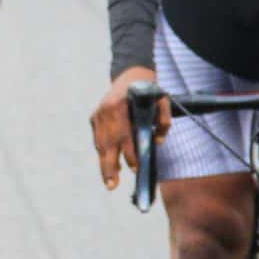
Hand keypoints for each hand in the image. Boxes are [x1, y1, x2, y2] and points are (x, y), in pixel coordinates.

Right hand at [91, 67, 165, 189]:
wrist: (130, 73)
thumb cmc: (148, 90)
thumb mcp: (163, 100)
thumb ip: (164, 120)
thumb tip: (157, 141)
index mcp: (120, 105)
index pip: (123, 135)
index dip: (129, 153)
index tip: (135, 168)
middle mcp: (105, 110)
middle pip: (107, 144)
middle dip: (109, 167)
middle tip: (112, 186)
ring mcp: (98, 113)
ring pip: (100, 144)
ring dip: (105, 164)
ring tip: (110, 182)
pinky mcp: (94, 117)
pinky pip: (98, 139)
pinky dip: (103, 153)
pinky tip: (109, 166)